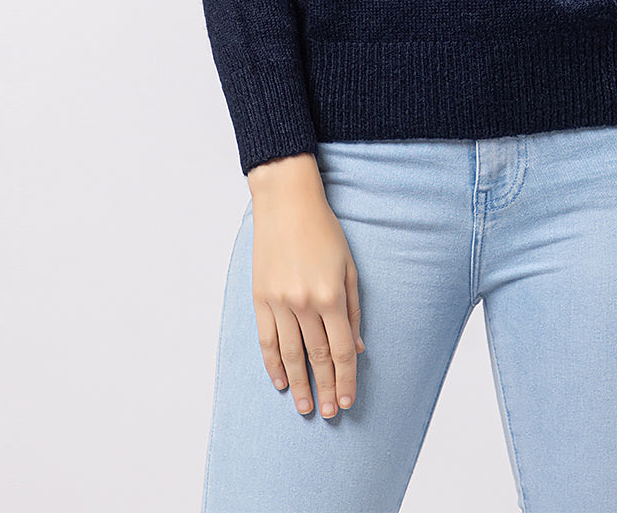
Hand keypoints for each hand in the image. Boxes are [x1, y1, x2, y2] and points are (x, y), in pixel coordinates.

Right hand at [248, 167, 366, 416]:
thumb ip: (353, 309)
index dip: (345, 378)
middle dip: (325, 388)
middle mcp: (304, 304)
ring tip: (305, 407)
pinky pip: (266, 340)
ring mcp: (279, 302)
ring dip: (299, 384)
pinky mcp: (260, 298)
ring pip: (290, 355)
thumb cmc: (323, 230)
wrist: (286, 202)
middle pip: (317, 357)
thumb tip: (356, 347)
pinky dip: (272, 364)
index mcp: (330, 296)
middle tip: (330, 413)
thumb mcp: (349, 266)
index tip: (347, 400)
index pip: (340, 350)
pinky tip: (280, 381)